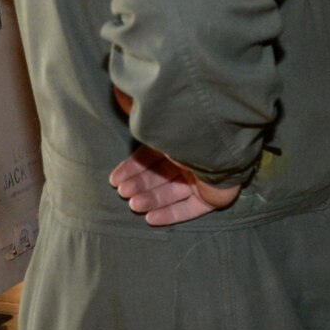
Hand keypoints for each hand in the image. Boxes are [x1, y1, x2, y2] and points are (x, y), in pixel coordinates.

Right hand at [109, 146, 241, 226]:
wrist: (216, 144)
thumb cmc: (185, 133)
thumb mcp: (157, 134)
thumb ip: (142, 134)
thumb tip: (122, 111)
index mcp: (178, 140)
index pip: (151, 157)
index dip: (132, 169)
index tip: (114, 181)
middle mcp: (190, 159)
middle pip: (160, 177)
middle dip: (140, 185)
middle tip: (123, 193)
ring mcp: (202, 179)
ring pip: (172, 193)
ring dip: (151, 200)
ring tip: (133, 205)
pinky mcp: (212, 197)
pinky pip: (189, 209)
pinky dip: (170, 214)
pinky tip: (150, 219)